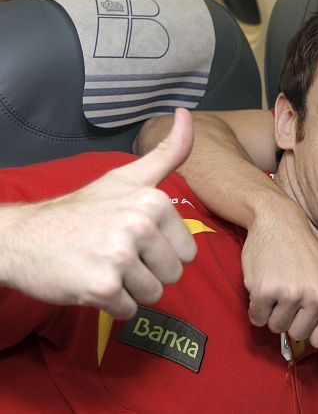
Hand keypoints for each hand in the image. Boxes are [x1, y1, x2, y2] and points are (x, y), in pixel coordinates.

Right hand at [0, 109, 196, 317]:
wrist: (24, 237)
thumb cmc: (82, 209)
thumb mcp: (128, 176)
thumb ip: (167, 152)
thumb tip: (186, 114)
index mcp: (152, 201)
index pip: (187, 251)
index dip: (162, 251)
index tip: (134, 238)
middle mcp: (139, 226)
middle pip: (173, 274)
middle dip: (148, 272)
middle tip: (117, 255)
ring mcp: (120, 256)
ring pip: (153, 294)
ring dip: (130, 290)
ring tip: (105, 267)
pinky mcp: (101, 286)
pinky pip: (128, 310)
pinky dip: (111, 305)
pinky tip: (92, 282)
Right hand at [242, 196, 317, 347]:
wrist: (281, 222)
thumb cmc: (310, 256)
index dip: (309, 326)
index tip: (308, 305)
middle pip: (297, 335)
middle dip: (289, 318)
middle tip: (292, 288)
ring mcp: (292, 293)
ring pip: (275, 327)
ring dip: (272, 310)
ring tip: (280, 282)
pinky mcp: (266, 290)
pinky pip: (256, 318)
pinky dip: (256, 305)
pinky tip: (265, 281)